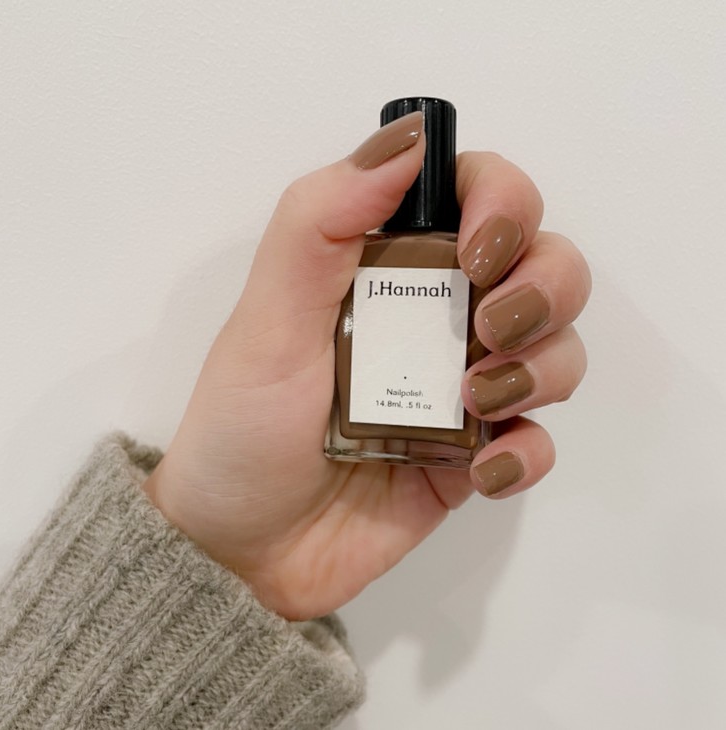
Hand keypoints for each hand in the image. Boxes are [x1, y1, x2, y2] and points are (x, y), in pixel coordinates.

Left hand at [143, 113, 590, 619]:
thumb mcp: (266, 319)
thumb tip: (408, 139)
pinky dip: (527, 452)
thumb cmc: (243, 427)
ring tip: (476, 402)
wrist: (246, 550)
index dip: (505, 201)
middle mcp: (437, 317)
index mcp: (389, 266)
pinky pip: (539, 440)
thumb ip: (320, 223)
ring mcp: (463, 388)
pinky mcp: (476, 456)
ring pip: (558, 347)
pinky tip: (480, 470)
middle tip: (488, 329)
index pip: (481, 196)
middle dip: (542, 286)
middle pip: (546, 264)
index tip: (479, 249)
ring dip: (543, 366)